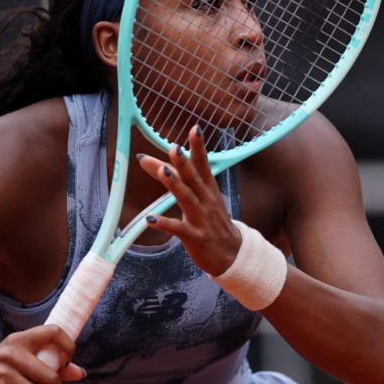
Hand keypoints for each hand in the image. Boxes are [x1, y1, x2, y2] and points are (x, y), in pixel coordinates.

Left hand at [138, 126, 241, 275]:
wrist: (232, 254)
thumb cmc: (212, 223)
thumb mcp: (199, 199)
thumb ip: (175, 180)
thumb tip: (152, 162)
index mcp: (209, 190)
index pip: (204, 164)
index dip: (199, 147)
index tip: (195, 128)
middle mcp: (206, 201)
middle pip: (194, 179)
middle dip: (184, 163)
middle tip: (174, 147)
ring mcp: (201, 219)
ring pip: (187, 199)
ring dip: (175, 185)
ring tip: (164, 172)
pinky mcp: (195, 237)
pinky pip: (178, 229)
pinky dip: (165, 223)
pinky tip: (151, 219)